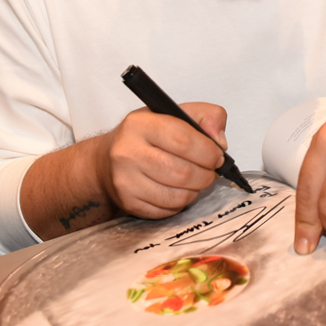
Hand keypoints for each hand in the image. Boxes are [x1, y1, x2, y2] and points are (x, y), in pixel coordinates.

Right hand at [94, 103, 226, 218]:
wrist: (106, 162)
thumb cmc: (144, 138)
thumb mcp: (173, 115)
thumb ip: (205, 116)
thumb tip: (219, 141)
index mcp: (140, 124)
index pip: (184, 140)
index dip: (208, 152)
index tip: (217, 156)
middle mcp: (128, 152)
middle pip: (182, 172)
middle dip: (205, 175)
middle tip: (210, 172)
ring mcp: (126, 180)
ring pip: (177, 195)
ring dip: (195, 191)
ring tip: (195, 181)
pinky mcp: (128, 202)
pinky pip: (167, 210)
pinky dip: (180, 204)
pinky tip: (177, 191)